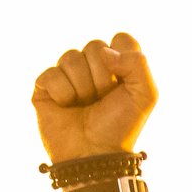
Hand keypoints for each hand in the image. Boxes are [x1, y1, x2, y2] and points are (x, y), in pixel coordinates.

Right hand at [31, 31, 157, 161]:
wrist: (95, 153)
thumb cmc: (120, 126)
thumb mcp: (145, 95)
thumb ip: (138, 63)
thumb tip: (104, 51)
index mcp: (117, 64)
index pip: (121, 38)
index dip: (123, 60)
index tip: (123, 84)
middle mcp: (91, 66)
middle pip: (95, 45)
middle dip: (102, 77)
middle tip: (102, 99)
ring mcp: (67, 75)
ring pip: (71, 57)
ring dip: (83, 87)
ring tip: (85, 105)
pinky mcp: (45, 86)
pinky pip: (51, 74)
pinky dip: (63, 94)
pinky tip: (66, 107)